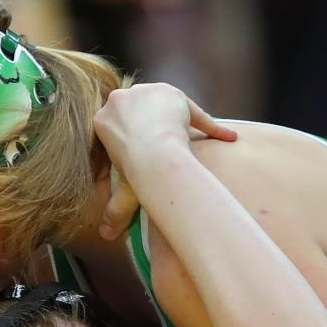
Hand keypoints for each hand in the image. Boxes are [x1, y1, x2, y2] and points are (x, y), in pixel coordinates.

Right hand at [93, 83, 236, 239]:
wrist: (154, 154)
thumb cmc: (136, 172)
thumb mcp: (124, 190)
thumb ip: (115, 209)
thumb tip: (105, 236)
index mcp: (102, 120)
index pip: (117, 126)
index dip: (132, 141)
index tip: (144, 156)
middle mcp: (119, 100)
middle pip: (137, 112)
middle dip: (150, 126)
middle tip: (166, 148)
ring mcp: (144, 92)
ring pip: (163, 107)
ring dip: (175, 121)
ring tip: (189, 142)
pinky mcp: (168, 91)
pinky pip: (192, 110)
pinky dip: (208, 125)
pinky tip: (225, 137)